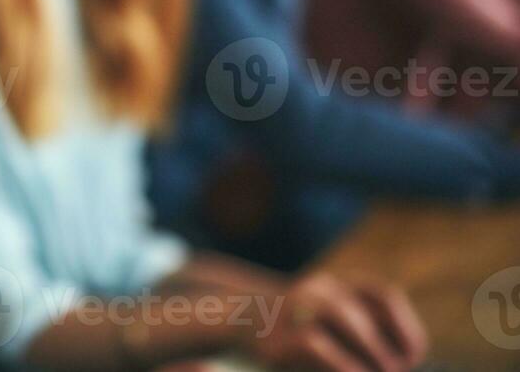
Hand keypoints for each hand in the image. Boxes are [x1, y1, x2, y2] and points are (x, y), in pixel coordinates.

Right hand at [242, 274, 427, 371]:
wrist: (234, 320)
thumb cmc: (294, 332)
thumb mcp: (328, 322)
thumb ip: (361, 333)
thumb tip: (404, 361)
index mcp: (335, 285)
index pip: (384, 295)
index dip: (406, 327)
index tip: (415, 356)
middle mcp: (315, 289)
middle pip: (365, 309)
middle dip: (388, 348)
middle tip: (398, 371)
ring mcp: (294, 308)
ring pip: (344, 316)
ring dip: (373, 351)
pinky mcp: (277, 337)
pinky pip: (317, 344)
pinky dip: (344, 364)